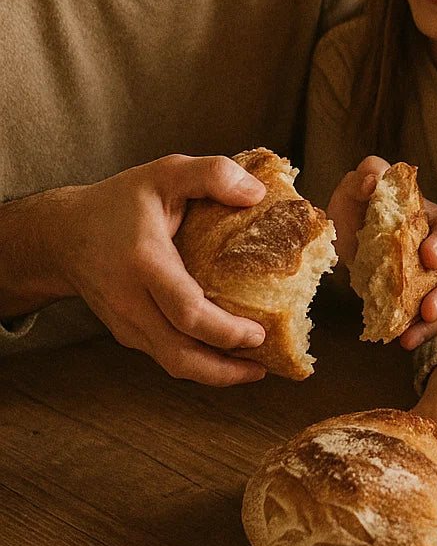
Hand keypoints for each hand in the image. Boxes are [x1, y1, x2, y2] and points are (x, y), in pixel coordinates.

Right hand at [1, 156, 269, 386]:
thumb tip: (256, 193)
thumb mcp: (164, 172)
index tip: (260, 334)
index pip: (186, 311)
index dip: (225, 331)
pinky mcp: (127, 333)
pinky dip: (198, 363)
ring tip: (254, 367)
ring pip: (173, 363)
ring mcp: (126, 323)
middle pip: (180, 354)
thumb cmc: (118, 202)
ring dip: (215, 373)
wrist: (62, 235)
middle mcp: (131, 301)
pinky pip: (166, 356)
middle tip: (264, 362)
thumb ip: (211, 173)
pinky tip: (225, 354)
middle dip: (225, 369)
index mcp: (144, 262)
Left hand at [326, 156, 436, 348]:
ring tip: (413, 333)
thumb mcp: (353, 193)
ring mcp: (435, 278)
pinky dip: (421, 332)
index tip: (428, 257)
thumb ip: (363, 176)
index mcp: (429, 219)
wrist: (344, 243)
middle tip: (431, 307)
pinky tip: (403, 340)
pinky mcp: (424, 303)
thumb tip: (375, 176)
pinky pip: (434, 321)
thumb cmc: (357, 212)